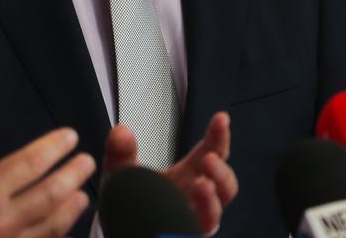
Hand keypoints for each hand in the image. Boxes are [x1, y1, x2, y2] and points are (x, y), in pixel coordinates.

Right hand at [0, 103, 95, 237]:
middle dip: (73, 175)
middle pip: (49, 195)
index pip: (29, 164)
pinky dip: (53, 237)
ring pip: (50, 228)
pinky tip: (60, 229)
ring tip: (82, 195)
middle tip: (86, 162)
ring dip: (70, 209)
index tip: (69, 137)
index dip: (54, 147)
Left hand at [101, 112, 236, 234]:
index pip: (213, 151)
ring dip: (213, 200)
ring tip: (203, 186)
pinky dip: (196, 223)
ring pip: (216, 213)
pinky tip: (188, 216)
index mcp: (190, 173)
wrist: (120, 226)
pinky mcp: (184, 233)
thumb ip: (120, 149)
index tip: (221, 119)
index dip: (219, 136)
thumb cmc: (129, 197)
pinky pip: (197, 231)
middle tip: (210, 159)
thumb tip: (122, 131)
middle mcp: (196, 196)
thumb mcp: (121, 168)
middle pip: (225, 184)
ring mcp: (192, 219)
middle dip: (222, 171)